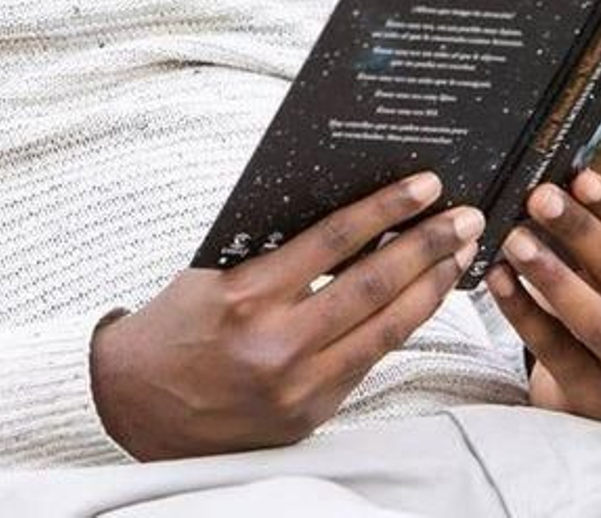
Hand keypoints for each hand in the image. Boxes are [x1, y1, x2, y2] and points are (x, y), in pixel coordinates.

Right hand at [90, 172, 482, 458]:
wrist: (134, 403)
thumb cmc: (177, 321)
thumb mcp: (216, 271)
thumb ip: (277, 249)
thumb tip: (351, 215)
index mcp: (247, 295)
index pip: (333, 241)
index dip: (386, 210)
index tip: (425, 185)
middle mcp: (276, 344)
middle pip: (373, 286)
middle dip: (429, 247)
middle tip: (466, 218)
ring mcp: (297, 387)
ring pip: (386, 330)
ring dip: (431, 289)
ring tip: (460, 256)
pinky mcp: (309, 415)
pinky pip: (368, 362)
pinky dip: (401, 326)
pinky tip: (424, 300)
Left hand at [485, 168, 600, 421]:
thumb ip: (598, 236)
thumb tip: (555, 180)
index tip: (578, 177)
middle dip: (578, 231)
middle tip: (539, 197)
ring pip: (595, 317)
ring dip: (552, 273)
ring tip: (514, 238)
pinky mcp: (599, 394)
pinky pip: (555, 347)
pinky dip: (522, 310)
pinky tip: (497, 279)